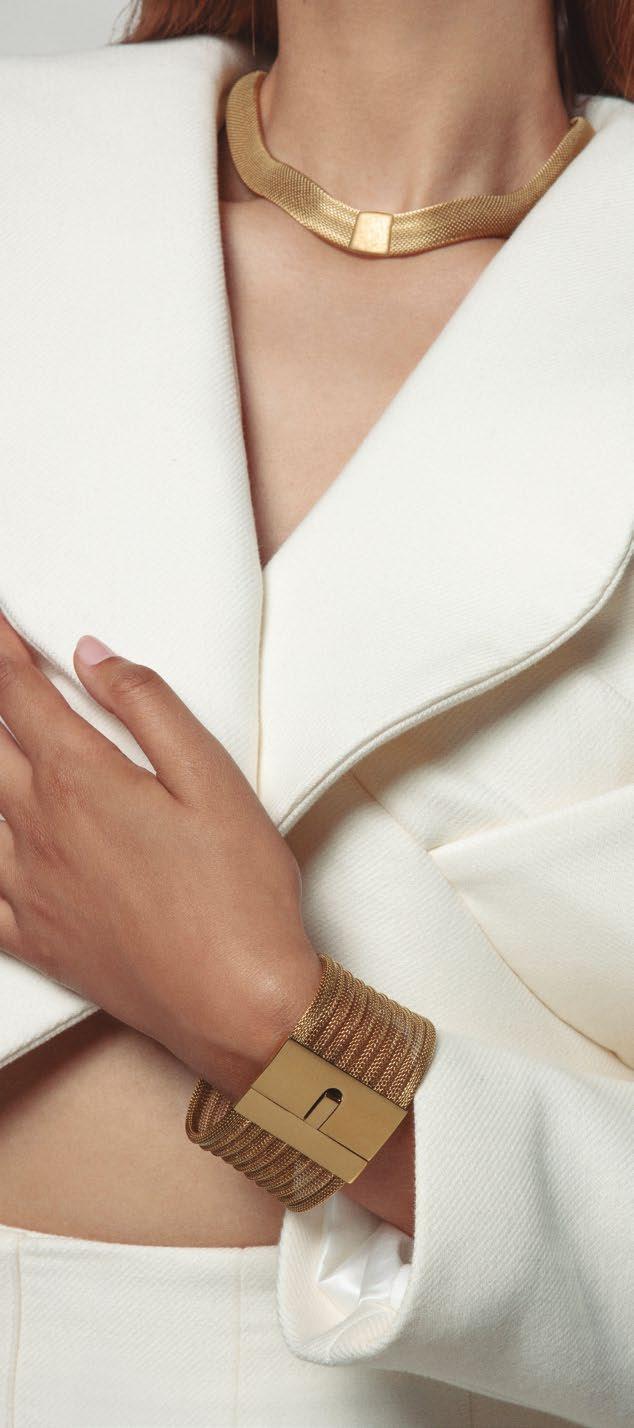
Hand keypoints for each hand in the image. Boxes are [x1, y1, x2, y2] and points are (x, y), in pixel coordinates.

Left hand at [0, 615, 322, 1092]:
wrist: (236, 1005)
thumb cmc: (237, 895)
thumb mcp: (212, 779)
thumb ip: (147, 706)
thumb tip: (93, 658)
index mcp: (83, 781)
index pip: (18, 694)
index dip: (0, 650)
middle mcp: (39, 829)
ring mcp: (29, 887)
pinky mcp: (35, 938)